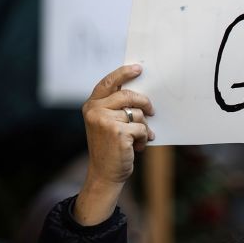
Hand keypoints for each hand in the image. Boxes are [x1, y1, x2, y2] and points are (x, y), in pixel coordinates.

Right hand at [74, 64, 154, 225]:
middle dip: (144, 102)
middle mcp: (95, 111)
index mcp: (91, 105)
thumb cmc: (109, 147)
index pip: (108, 82)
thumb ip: (117, 108)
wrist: (104, 174)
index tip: (138, 68)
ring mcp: (105, 121)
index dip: (124, 73)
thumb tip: (141, 94)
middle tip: (152, 110)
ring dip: (144, 127)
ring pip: (138, 113)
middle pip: (128, 95)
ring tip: (139, 138)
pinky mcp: (118, 132)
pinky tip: (138, 147)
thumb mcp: (107, 124)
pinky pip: (142, 128)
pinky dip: (144, 137)